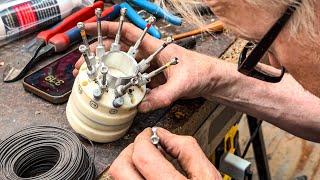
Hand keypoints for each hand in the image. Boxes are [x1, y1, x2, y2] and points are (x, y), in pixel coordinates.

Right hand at [73, 22, 219, 111]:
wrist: (212, 81)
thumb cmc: (201, 72)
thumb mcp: (183, 83)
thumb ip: (164, 95)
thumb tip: (143, 105)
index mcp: (154, 47)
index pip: (127, 32)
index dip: (107, 28)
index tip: (89, 27)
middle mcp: (147, 55)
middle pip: (117, 50)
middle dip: (98, 54)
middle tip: (82, 64)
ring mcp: (148, 67)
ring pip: (121, 65)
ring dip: (105, 70)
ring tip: (90, 77)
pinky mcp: (150, 79)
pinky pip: (130, 80)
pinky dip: (119, 83)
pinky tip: (109, 90)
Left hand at [107, 128, 221, 179]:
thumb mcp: (207, 176)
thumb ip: (187, 150)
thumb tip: (165, 135)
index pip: (142, 157)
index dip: (143, 139)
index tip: (149, 134)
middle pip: (120, 170)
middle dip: (130, 150)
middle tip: (144, 145)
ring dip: (128, 165)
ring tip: (145, 161)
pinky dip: (132, 178)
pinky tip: (146, 176)